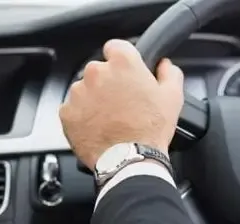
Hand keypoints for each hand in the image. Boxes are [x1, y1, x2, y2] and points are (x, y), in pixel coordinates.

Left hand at [60, 39, 183, 168]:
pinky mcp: (67, 112)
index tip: (126, 72)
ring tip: (111, 118)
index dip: (122, 59)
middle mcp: (96, 72)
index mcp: (122, 63)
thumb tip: (165, 65)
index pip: (115, 47)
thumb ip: (170, 73)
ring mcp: (78, 92)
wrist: (129, 160)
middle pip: (99, 70)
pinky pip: (74, 109)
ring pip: (85, 89)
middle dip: (108, 83)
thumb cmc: (150, 129)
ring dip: (95, 99)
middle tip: (122, 102)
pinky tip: (99, 127)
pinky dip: (83, 116)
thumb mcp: (173, 97)